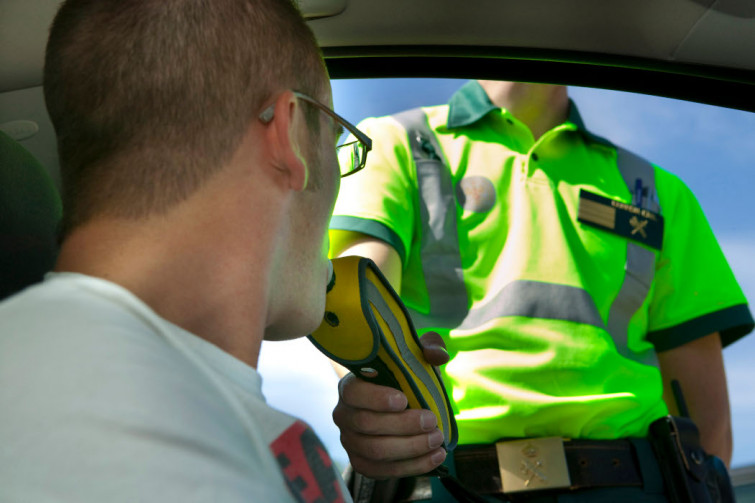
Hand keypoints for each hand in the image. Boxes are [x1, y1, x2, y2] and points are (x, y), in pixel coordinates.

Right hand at [332, 332, 449, 478]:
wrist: (399, 408)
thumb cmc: (403, 379)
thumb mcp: (415, 359)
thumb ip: (426, 349)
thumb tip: (438, 355)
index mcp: (350, 386)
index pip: (354, 393)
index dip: (376, 398)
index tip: (403, 400)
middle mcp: (344, 414)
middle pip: (367, 425)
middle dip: (403, 426)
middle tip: (432, 421)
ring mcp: (350, 441)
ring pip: (375, 451)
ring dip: (410, 448)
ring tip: (437, 441)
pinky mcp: (362, 462)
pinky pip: (382, 471)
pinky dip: (412, 467)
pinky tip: (435, 458)